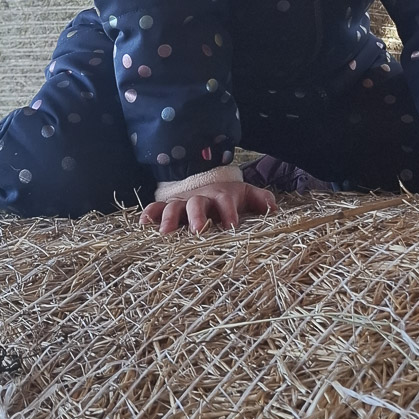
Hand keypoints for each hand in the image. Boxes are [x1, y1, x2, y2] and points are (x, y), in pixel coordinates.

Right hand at [139, 180, 276, 234]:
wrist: (207, 184)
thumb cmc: (229, 197)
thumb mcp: (247, 195)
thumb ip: (261, 200)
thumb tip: (275, 209)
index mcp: (221, 196)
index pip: (226, 202)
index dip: (229, 212)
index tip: (231, 226)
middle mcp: (200, 198)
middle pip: (197, 204)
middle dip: (197, 216)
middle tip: (197, 231)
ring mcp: (182, 202)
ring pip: (174, 207)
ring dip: (169, 218)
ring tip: (166, 234)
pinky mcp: (168, 207)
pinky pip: (155, 208)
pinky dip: (149, 214)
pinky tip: (144, 225)